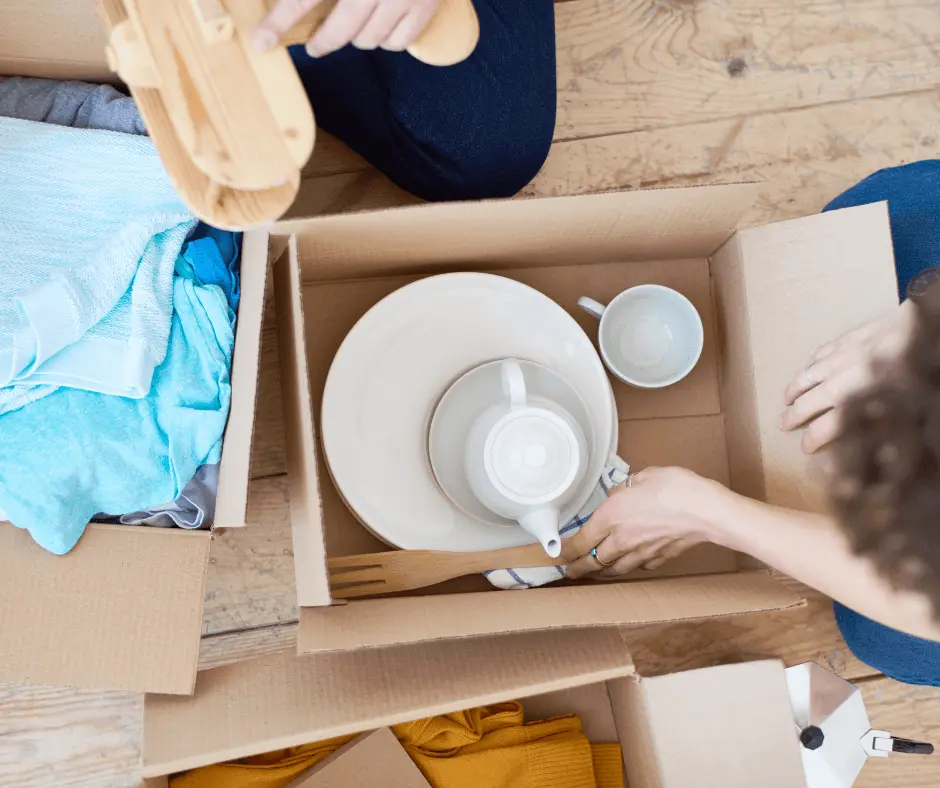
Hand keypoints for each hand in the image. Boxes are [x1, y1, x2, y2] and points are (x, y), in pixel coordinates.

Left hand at [253, 0, 440, 56]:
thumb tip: (290, 2)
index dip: (280, 21)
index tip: (261, 43)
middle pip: (340, 31)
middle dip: (323, 41)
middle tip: (314, 45)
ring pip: (368, 41)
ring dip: (357, 37)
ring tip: (355, 21)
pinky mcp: (425, 7)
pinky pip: (397, 43)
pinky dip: (385, 39)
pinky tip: (381, 23)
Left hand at [565, 467, 725, 579]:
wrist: (706, 511)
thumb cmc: (675, 488)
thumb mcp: (643, 477)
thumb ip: (625, 488)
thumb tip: (619, 493)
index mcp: (611, 516)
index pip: (579, 541)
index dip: (565, 551)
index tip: (557, 554)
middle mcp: (621, 539)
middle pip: (592, 562)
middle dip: (577, 569)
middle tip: (568, 571)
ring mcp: (640, 552)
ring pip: (614, 569)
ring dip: (601, 571)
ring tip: (593, 571)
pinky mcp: (659, 558)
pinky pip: (638, 566)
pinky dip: (630, 566)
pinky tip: (629, 563)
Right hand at [780, 301, 913, 453]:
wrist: (924, 326)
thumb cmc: (922, 370)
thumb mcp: (908, 409)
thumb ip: (884, 427)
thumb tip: (874, 452)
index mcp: (859, 399)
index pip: (827, 426)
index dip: (813, 439)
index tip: (805, 448)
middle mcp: (844, 378)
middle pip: (810, 401)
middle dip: (794, 415)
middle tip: (782, 424)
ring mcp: (843, 356)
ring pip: (809, 375)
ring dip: (794, 388)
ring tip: (785, 399)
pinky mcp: (849, 338)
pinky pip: (821, 353)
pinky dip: (810, 364)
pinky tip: (807, 368)